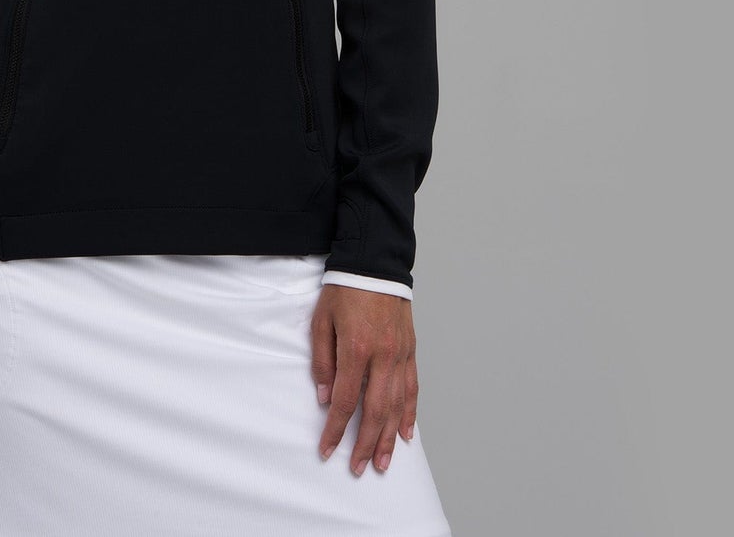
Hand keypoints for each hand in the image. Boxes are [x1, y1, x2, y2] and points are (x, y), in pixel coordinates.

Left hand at [310, 284, 417, 475]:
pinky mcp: (410, 350)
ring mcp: (400, 355)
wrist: (374, 264)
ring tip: (384, 463)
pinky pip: (412, 388)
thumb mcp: (321, 321)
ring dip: (390, 438)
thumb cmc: (344, 290)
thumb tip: (324, 398)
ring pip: (397, 406)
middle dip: (366, 444)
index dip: (335, 430)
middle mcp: (382, 357)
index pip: (344, 401)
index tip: (327, 450)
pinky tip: (407, 433)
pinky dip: (410, 413)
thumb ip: (323, 361)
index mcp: (355, 349)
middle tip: (358, 468)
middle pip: (375, 412)